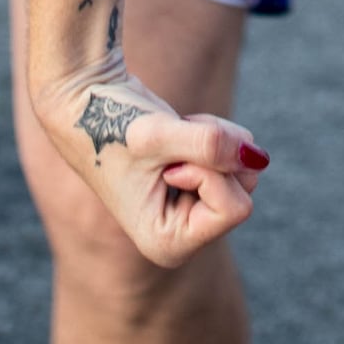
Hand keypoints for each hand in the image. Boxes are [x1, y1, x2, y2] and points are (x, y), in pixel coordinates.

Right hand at [38, 68, 270, 268]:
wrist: (84, 100)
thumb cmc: (110, 124)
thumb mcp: (158, 136)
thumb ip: (211, 146)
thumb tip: (258, 156)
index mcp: (168, 243)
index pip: (235, 209)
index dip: (209, 173)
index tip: (170, 165)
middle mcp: (184, 233)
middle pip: (245, 190)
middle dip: (216, 154)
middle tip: (171, 145)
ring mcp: (193, 208)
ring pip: (245, 169)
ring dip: (215, 139)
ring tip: (172, 136)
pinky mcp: (199, 182)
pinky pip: (237, 153)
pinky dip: (213, 132)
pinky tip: (177, 132)